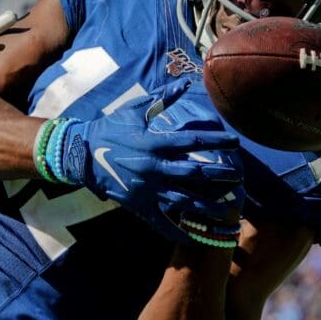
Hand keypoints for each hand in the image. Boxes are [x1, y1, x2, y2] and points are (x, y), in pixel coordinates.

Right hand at [52, 79, 244, 245]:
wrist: (81, 154)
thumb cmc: (110, 129)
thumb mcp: (135, 110)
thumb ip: (162, 99)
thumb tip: (185, 83)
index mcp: (154, 142)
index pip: (193, 141)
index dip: (216, 140)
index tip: (235, 142)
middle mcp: (153, 167)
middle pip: (194, 172)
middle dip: (220, 175)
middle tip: (239, 178)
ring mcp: (146, 188)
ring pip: (184, 200)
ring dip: (208, 206)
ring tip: (228, 210)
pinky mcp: (138, 204)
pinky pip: (161, 220)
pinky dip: (177, 230)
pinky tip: (194, 236)